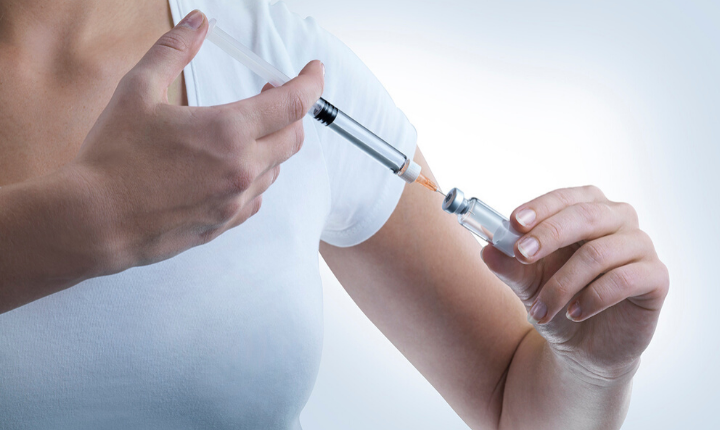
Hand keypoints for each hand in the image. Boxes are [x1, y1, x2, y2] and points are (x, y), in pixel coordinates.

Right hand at [65, 10, 323, 271]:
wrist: (93, 221)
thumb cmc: (112, 159)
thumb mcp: (138, 91)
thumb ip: (173, 51)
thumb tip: (197, 23)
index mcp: (227, 132)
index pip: (294, 102)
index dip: (312, 82)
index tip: (314, 71)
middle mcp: (241, 169)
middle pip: (293, 136)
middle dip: (291, 112)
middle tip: (270, 95)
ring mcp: (235, 201)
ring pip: (275, 169)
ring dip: (270, 146)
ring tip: (243, 132)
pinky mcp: (223, 224)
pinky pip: (256, 199)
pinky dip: (255, 178)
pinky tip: (232, 170)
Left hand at [481, 185, 668, 381]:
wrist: (583, 347)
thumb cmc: (557, 301)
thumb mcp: (526, 284)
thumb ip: (509, 265)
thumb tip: (487, 249)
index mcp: (587, 209)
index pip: (565, 198)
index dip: (540, 208)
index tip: (514, 223)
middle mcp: (618, 220)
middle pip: (586, 215)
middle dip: (549, 234)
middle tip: (522, 254)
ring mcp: (640, 246)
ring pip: (598, 253)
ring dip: (562, 284)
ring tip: (540, 310)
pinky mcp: (656, 277)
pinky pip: (624, 279)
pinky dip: (592, 297)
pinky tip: (574, 314)